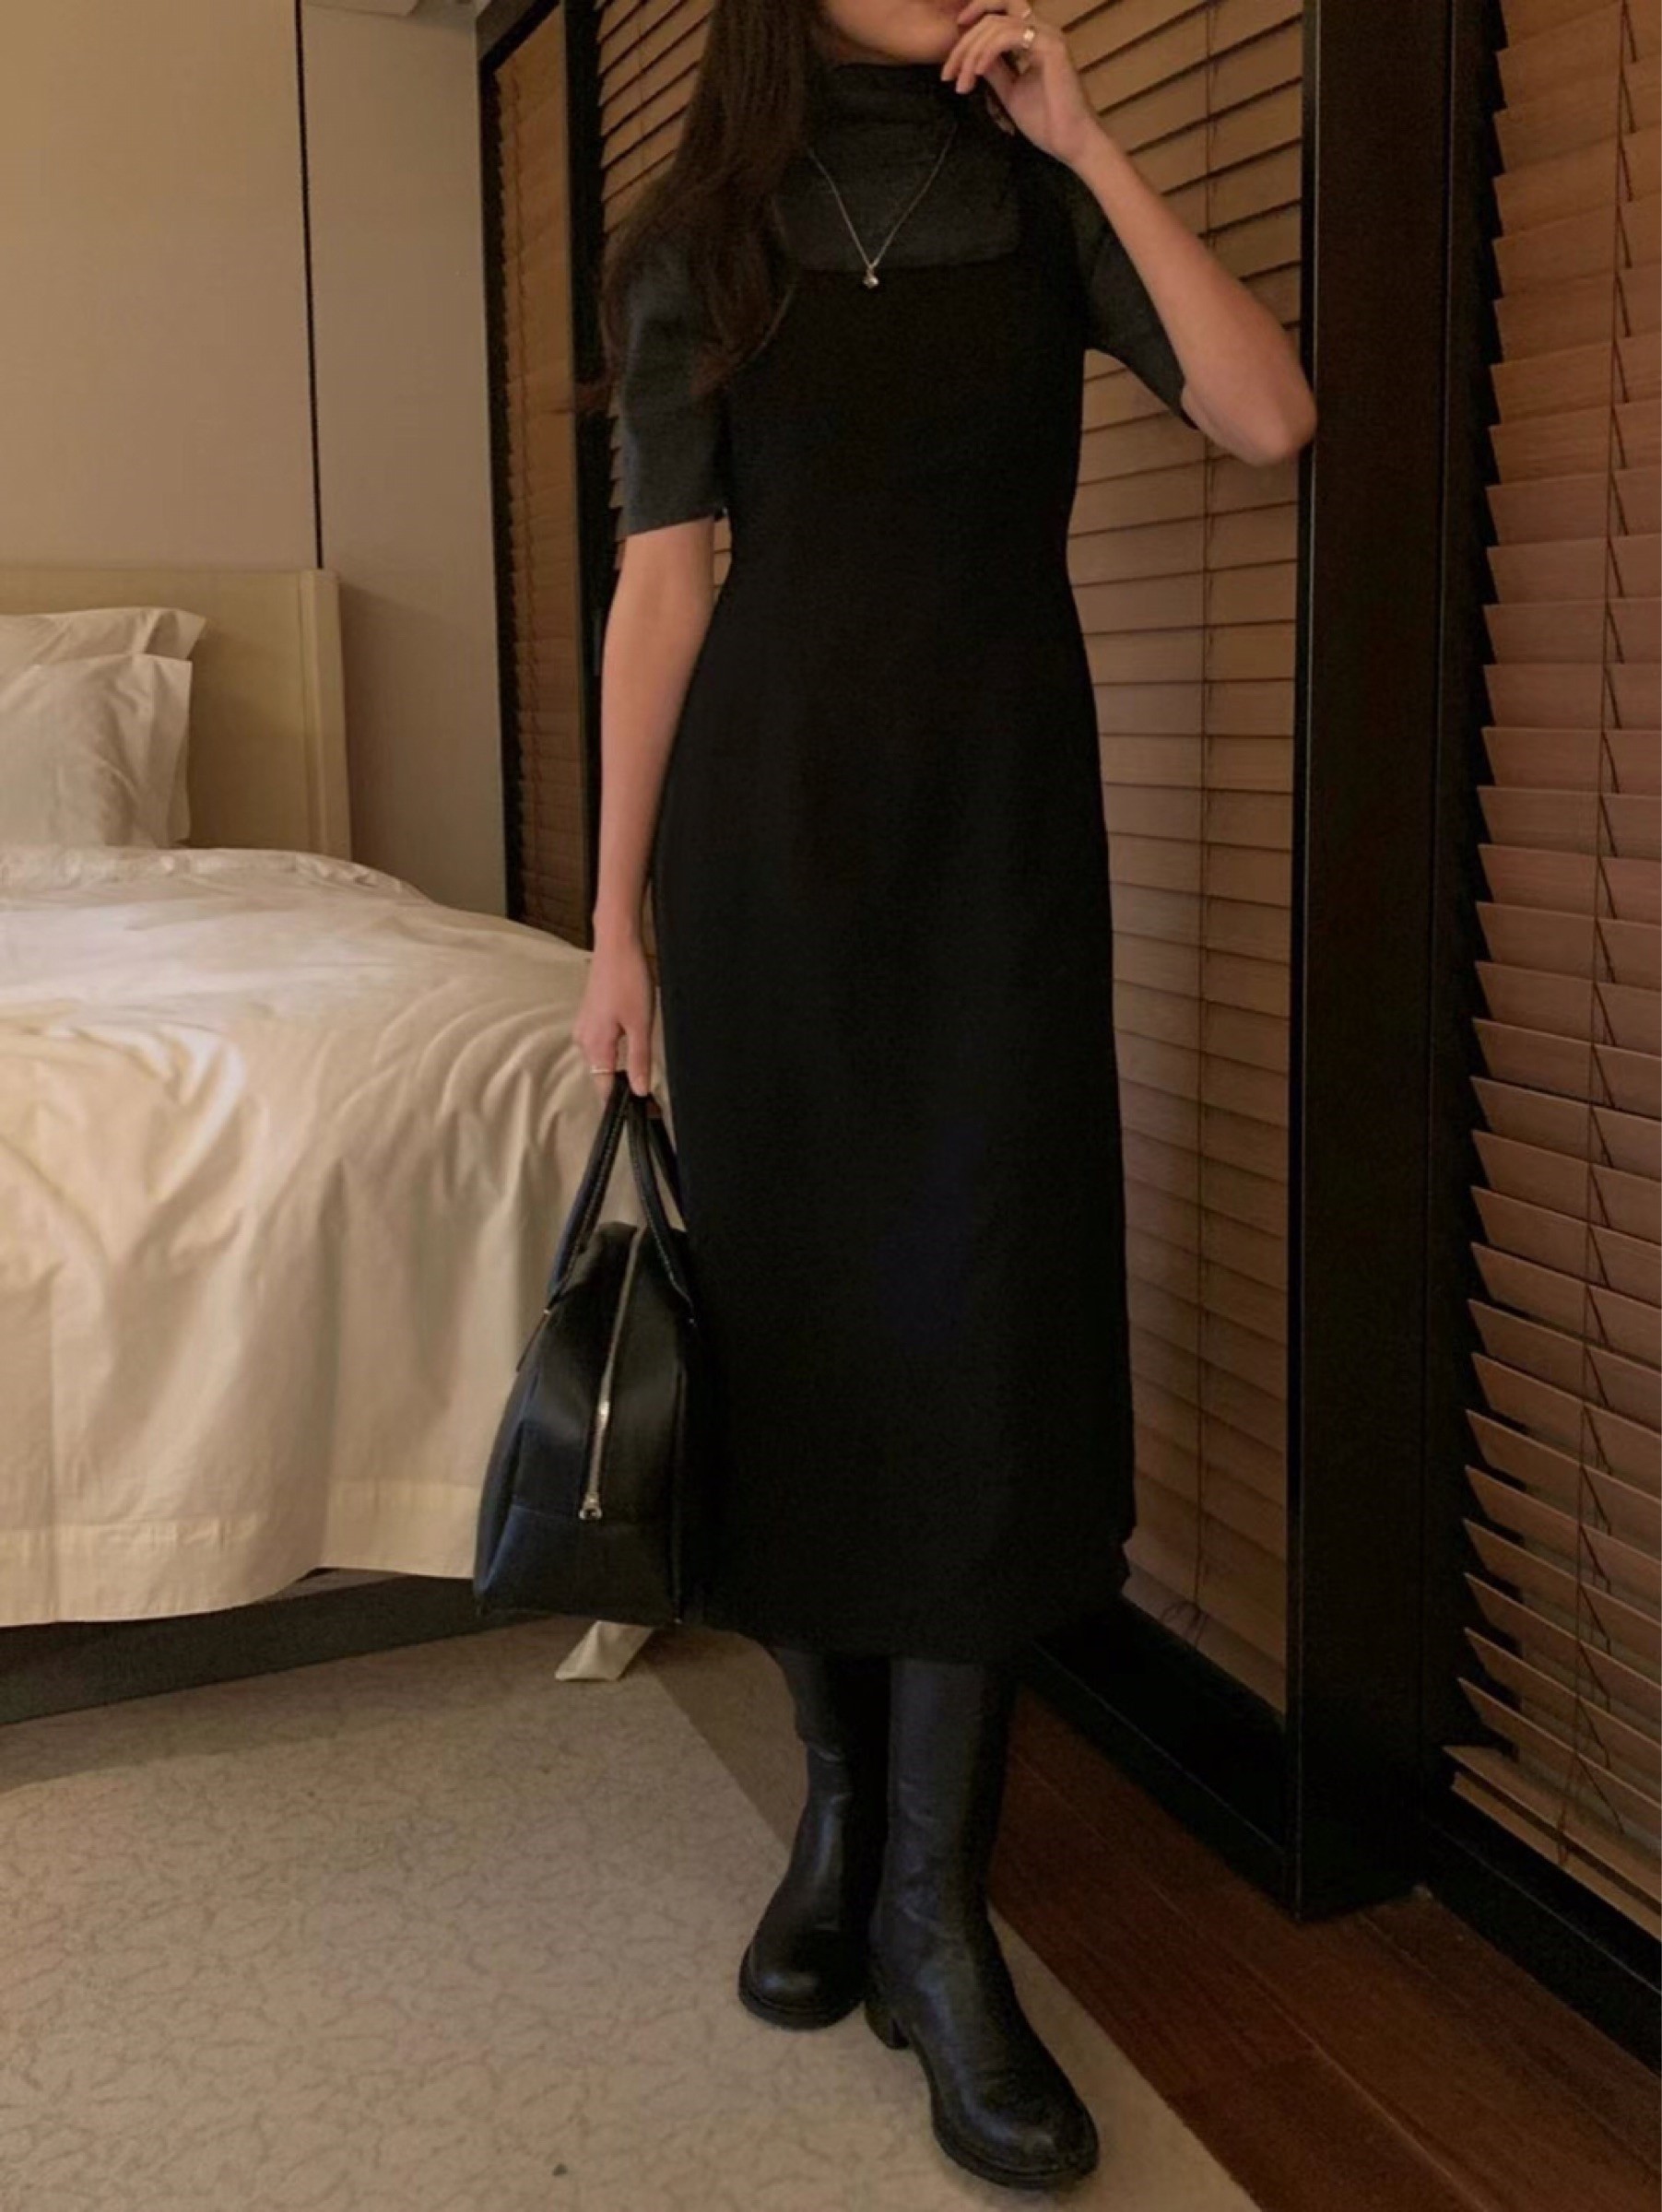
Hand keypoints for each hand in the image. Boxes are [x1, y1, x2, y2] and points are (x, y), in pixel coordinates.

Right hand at [575, 928, 656, 1098]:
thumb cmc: (629, 980)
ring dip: (618, 1066)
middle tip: (647, 1090)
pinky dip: (614, 1050)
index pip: (603, 1088)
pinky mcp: (588, 1018)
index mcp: (595, 1045)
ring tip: (641, 1066)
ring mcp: (584, 1028)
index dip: (620, 1102)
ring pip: (601, 1059)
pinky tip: (629, 1042)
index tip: (638, 1110)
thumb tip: (639, 1090)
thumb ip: (639, 1060)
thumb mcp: (641, 1025)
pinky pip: (600, 1044)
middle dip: (621, 1085)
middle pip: (601, 1075)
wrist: (616, 946)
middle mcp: (584, 1040)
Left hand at [939, 2, 1099, 170]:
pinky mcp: (1051, 47)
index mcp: (1035, 39)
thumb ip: (994, 70)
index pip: (998, 17)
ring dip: (971, 53)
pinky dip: (987, 53)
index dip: (970, 29)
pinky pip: (1008, 38)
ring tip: (960, 82)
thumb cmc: (1047, 122)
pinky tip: (977, 73)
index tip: (950, 58)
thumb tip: (973, 57)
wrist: (1071, 142)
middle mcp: (1043, 31)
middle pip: (992, 17)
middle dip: (964, 44)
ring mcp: (1048, 36)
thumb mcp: (1010, 92)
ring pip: (997, 26)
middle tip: (947, 74)